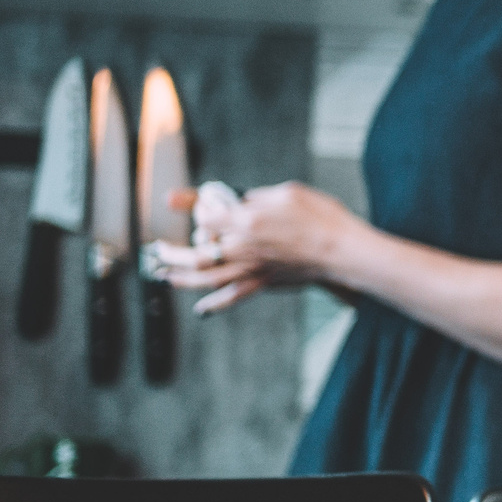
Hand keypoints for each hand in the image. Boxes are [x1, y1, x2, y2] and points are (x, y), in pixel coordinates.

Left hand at [152, 181, 360, 313]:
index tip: (181, 202)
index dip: (192, 207)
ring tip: (165, 277)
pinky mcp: (264, 282)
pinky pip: (233, 296)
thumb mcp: (289, 192)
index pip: (206, 215)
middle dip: (172, 253)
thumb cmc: (321, 217)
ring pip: (207, 278)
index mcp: (246, 219)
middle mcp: (242, 246)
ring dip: (181, 279)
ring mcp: (252, 267)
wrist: (342, 250)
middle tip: (159, 250)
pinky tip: (201, 309)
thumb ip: (259, 196)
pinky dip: (215, 304)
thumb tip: (244, 201)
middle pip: (196, 253)